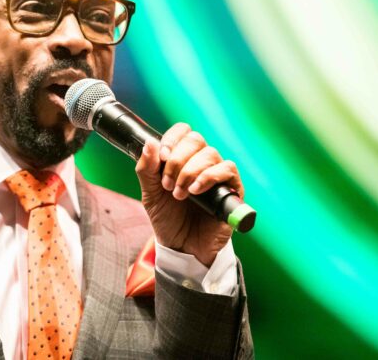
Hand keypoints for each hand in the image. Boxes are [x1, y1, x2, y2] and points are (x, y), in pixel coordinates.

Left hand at [135, 123, 243, 266]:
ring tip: (179, 194)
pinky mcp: (231, 189)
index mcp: (182, 158)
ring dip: (190, 172)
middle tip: (167, 184)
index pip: (183, 131)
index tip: (161, 157)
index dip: (172, 139)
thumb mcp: (150, 193)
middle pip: (196, 140)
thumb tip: (149, 142)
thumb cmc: (167, 218)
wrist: (181, 246)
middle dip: (177, 160)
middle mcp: (201, 162)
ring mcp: (217, 175)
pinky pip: (228, 169)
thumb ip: (146, 169)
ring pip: (210, 154)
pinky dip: (208, 177)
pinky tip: (195, 191)